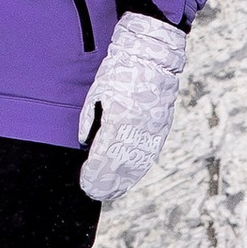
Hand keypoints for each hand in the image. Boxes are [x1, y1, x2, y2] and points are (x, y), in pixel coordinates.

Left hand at [77, 10, 186, 203]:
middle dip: (105, 183)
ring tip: (111, 192)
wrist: (152, 55)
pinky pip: (149, 155)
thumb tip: (86, 143)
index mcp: (118, 120)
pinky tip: (130, 177)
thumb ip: (90, 119)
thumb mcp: (97, 92)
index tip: (84, 183)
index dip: (93, 175)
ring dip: (122, 180)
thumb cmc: (120, 71)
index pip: (103, 157)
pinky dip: (138, 168)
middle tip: (93, 193)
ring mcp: (152, 131)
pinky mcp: (161, 128)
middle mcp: (137, 130)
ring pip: (136, 164)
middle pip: (120, 167)